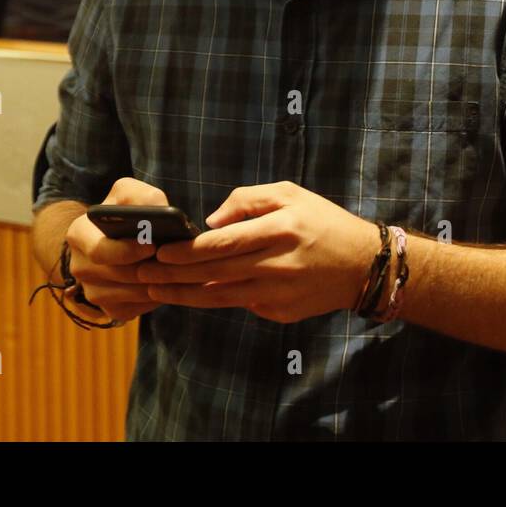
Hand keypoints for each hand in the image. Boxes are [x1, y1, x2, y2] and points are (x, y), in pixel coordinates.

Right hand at [63, 177, 165, 324]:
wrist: (113, 237)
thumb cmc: (123, 211)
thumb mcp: (128, 193)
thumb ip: (142, 196)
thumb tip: (160, 210)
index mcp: (79, 234)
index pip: (99, 250)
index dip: (127, 251)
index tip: (153, 245)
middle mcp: (79, 267)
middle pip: (119, 275)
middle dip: (150, 268)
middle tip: (178, 261)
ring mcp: (92, 292)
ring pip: (130, 295)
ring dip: (157, 284)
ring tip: (180, 270)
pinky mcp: (108, 310)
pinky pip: (136, 309)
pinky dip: (156, 298)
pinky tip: (171, 283)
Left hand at [136, 181, 380, 322]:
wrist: (362, 264)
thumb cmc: (323, 222)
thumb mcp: (290, 194)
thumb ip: (248, 200)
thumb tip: (212, 221)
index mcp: (279, 230)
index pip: (222, 244)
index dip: (187, 251)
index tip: (160, 251)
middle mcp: (276, 265)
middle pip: (213, 273)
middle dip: (174, 275)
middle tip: (143, 273)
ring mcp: (278, 293)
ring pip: (220, 297)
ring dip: (184, 295)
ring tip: (155, 290)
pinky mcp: (280, 312)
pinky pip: (241, 304)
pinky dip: (215, 300)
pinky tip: (192, 295)